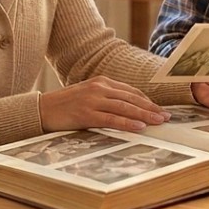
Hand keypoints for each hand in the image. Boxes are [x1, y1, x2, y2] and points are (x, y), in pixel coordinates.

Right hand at [39, 77, 170, 132]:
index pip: (130, 91)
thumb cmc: (65, 106)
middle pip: (131, 98)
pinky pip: (111, 119)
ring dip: (145, 115)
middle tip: (166, 117)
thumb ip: (106, 99)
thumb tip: (128, 110)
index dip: (147, 101)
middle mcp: (99, 88)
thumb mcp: (88, 96)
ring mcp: (92, 100)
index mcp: (101, 82)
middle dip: (151, 108)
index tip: (159, 109)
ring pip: (125, 108)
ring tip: (159, 122)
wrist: (41, 109)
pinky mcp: (86, 114)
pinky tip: (139, 127)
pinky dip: (127, 123)